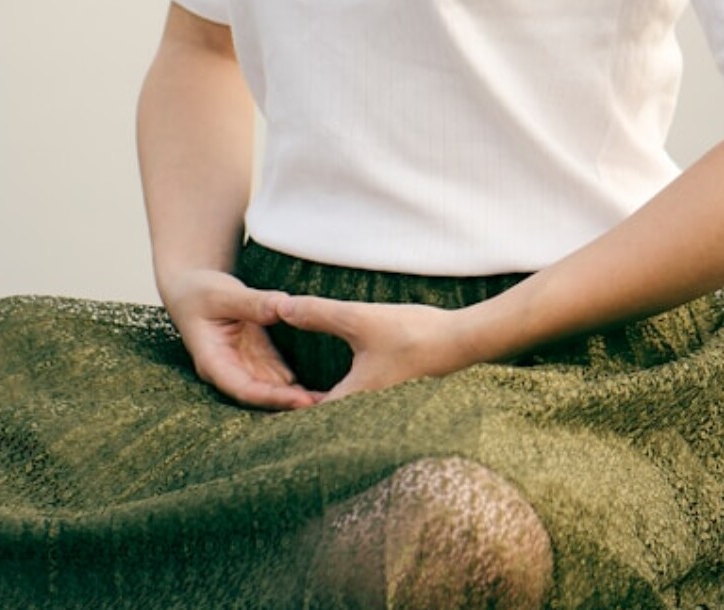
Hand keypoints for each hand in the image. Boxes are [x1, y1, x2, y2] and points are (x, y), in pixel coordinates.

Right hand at [163, 269, 323, 410]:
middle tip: (329, 408)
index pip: (243, 388)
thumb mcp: (223, 293)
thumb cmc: (200, 291)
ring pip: (274, 390)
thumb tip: (283, 307)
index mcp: (213, 362)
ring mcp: (244, 366)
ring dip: (300, 399)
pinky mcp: (257, 357)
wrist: (192, 288)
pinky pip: (281, 375)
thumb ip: (252, 303)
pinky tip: (325, 391)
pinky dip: (300, 383)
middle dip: (291, 404)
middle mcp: (229, 371)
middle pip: (262, 396)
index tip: (300, 401)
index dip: (272, 397)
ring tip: (335, 405)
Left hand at [275, 295, 474, 401]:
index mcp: (352, 399)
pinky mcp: (395, 397)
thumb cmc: (413, 333)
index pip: (306, 412)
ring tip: (299, 387)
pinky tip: (341, 379)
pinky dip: (344, 394)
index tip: (260, 394)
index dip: (282, 403)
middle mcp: (366, 413)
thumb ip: (318, 314)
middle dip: (300, 403)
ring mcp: (383, 407)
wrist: (463, 341)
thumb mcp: (359, 318)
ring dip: (322, 399)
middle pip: (323, 415)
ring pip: (342, 409)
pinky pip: (359, 402)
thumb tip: (279, 308)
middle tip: (271, 391)